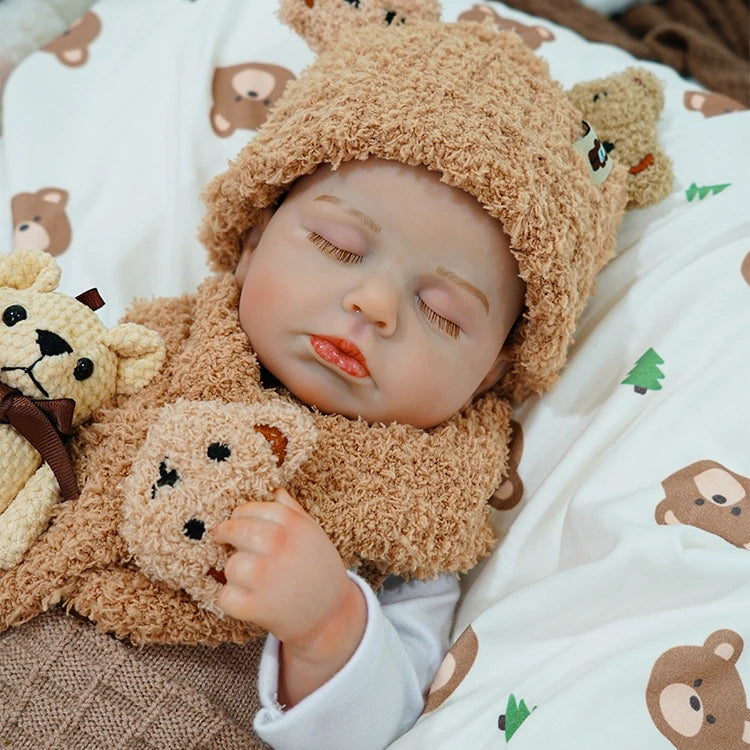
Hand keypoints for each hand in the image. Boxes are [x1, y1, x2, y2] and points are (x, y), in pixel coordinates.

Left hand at [212, 487, 364, 648]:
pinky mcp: (258, 606)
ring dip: (234, 573)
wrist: (332, 617)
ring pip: (230, 565)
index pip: (252, 508)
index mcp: (294, 525)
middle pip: (234, 530)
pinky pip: (226, 597)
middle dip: (226, 534)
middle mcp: (279, 545)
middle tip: (223, 539)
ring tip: (251, 579)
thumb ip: (293, 512)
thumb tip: (276, 491)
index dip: (241, 514)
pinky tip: (248, 600)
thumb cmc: (320, 571)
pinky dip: (232, 601)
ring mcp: (267, 576)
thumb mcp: (313, 535)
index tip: (236, 520)